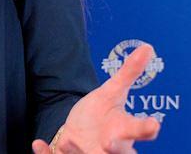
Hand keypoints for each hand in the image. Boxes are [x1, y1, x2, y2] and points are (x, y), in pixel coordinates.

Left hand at [32, 44, 160, 153]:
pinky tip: (37, 143)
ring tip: (69, 143)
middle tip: (109, 143)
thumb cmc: (104, 113)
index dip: (146, 128)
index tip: (153, 124)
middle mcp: (110, 149)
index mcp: (125, 130)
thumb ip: (129, 72)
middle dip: (117, 152)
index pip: (141, 130)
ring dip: (78, 153)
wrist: (82, 130)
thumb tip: (147, 46)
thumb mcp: (113, 91)